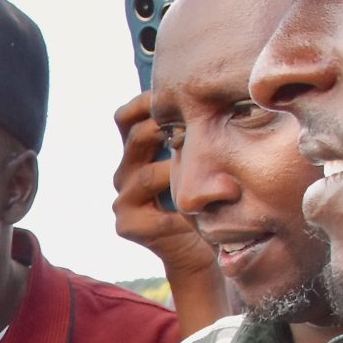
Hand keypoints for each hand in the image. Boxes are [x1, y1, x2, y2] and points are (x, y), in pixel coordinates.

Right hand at [111, 93, 203, 264]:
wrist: (200, 248)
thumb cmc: (205, 198)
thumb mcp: (198, 159)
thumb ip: (195, 134)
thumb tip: (220, 94)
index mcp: (136, 152)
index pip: (126, 117)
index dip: (146, 103)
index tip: (180, 97)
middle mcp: (124, 172)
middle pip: (135, 137)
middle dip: (168, 130)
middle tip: (203, 132)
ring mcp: (123, 200)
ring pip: (147, 175)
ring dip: (180, 173)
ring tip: (212, 175)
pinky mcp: (128, 225)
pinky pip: (155, 213)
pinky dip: (182, 212)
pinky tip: (203, 211)